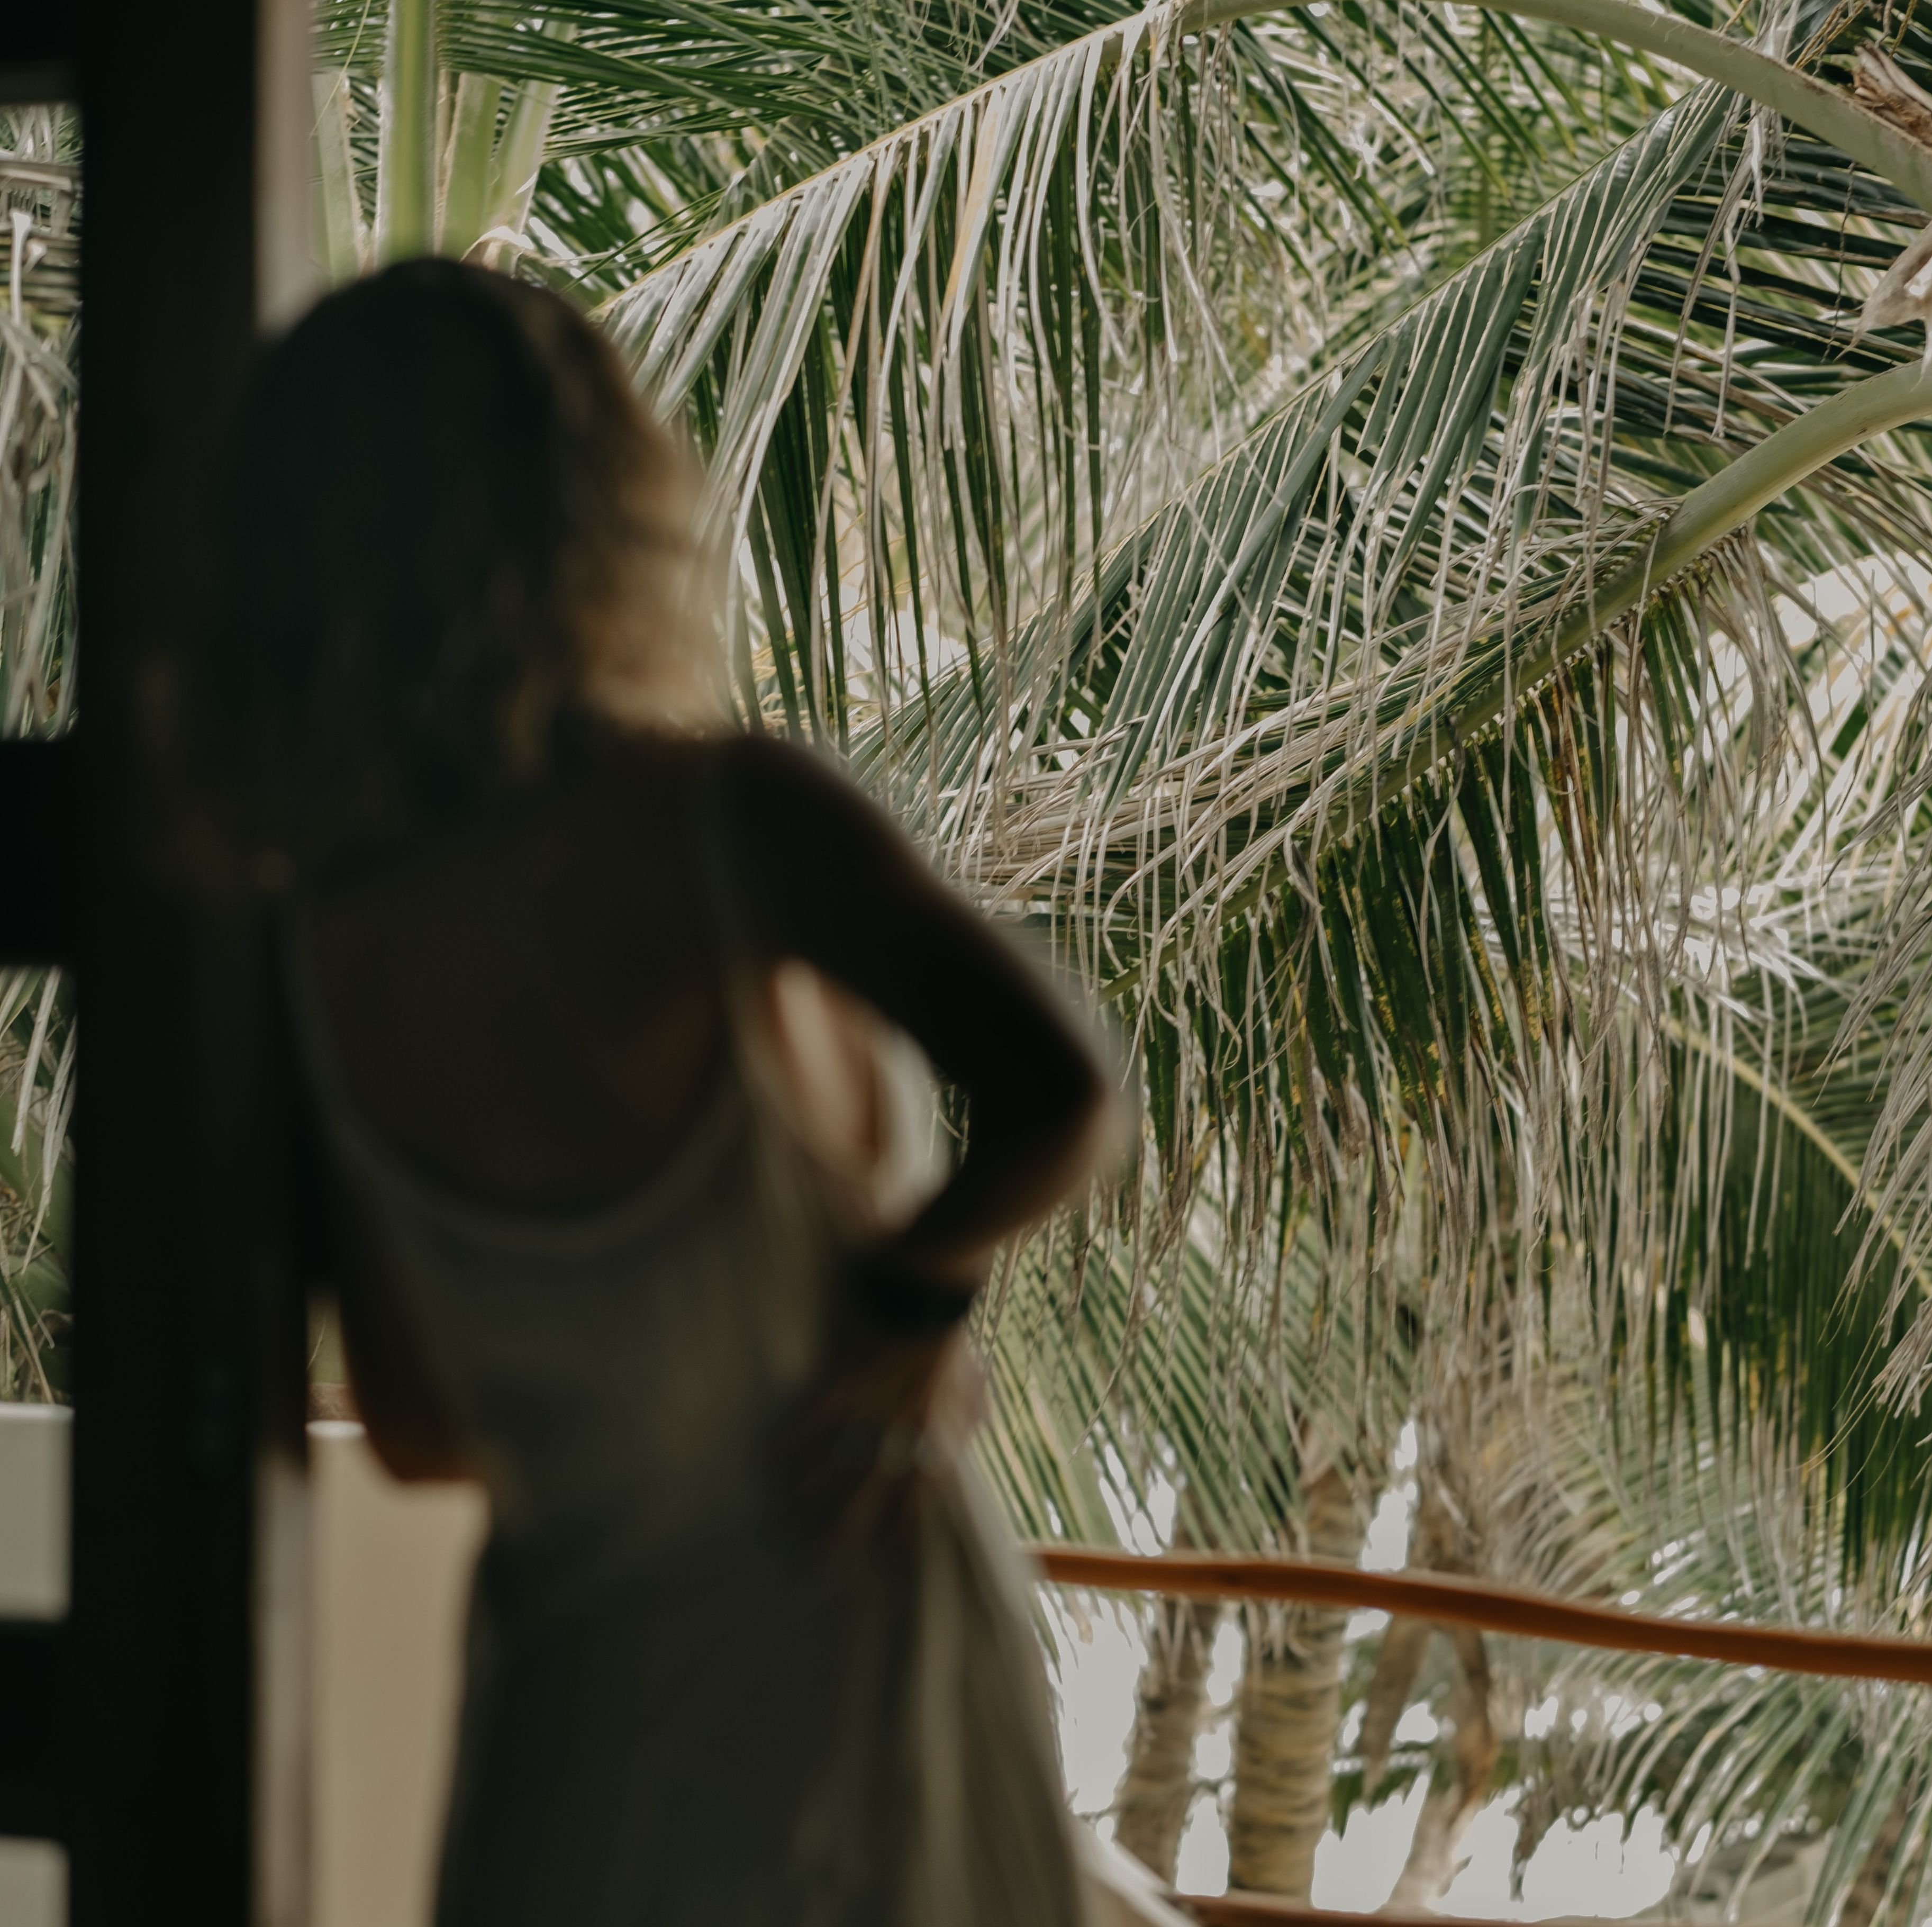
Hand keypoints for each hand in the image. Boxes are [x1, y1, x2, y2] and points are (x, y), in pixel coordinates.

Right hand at [774, 1256, 986, 1548]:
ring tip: (794, 1508)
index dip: (907, 1518)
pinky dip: (801, 1432)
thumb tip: (972, 1436)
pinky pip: (822, 1412)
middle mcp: (905, 1424)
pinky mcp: (850, 1375)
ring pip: (843, 1454)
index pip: (921, 1486)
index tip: (891, 1548)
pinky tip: (776, 1453)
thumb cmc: (952, 1331)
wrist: (932, 1286)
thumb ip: (971, 1413)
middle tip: (826, 1550)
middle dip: (852, 1519)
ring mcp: (876, 1401)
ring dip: (817, 1484)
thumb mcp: (974, 1379)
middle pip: (876, 1484)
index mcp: (937, 1426)